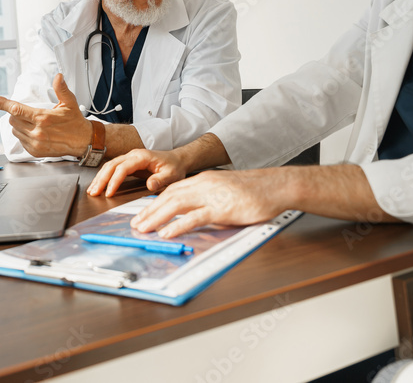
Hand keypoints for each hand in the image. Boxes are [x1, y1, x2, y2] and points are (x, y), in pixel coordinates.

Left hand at [0, 74, 91, 157]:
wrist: (84, 142)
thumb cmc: (76, 122)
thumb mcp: (69, 103)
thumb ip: (61, 89)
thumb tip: (58, 76)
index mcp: (43, 118)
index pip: (16, 109)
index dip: (2, 103)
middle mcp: (37, 132)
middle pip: (13, 119)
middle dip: (16, 113)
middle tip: (28, 113)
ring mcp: (35, 143)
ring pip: (15, 130)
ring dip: (18, 124)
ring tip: (33, 123)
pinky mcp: (35, 152)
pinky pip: (20, 141)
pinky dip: (23, 135)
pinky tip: (34, 132)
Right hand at [87, 147, 188, 196]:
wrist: (177, 160)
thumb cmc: (174, 167)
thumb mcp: (172, 175)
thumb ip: (161, 180)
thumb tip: (150, 185)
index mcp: (142, 156)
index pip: (123, 168)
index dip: (114, 180)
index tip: (109, 193)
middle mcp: (133, 155)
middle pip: (112, 165)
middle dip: (101, 179)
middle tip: (94, 192)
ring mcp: (130, 158)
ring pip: (110, 166)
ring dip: (100, 178)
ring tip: (92, 190)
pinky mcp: (128, 164)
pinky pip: (113, 169)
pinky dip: (104, 177)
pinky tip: (99, 185)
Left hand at [129, 169, 284, 238]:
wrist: (276, 186)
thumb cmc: (255, 191)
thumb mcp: (226, 191)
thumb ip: (209, 200)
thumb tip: (195, 215)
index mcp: (204, 180)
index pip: (172, 190)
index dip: (155, 202)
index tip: (143, 214)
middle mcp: (204, 185)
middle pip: (169, 196)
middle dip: (149, 211)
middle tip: (136, 224)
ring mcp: (212, 196)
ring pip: (176, 204)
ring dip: (156, 217)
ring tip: (143, 229)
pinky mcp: (222, 209)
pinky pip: (195, 217)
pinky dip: (178, 225)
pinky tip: (166, 233)